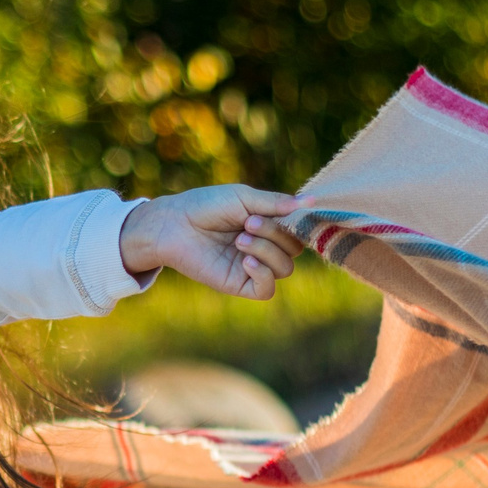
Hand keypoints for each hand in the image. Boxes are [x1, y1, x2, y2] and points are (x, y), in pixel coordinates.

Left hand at [119, 185, 301, 298]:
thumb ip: (277, 203)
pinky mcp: (238, 284)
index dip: (296, 224)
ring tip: (240, 239)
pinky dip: (263, 274)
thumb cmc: (206, 206)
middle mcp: (263, 247)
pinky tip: (246, 260)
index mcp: (267, 226)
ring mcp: (252, 267)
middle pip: (294, 250)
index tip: (284, 212)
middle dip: (276, 234)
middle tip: (249, 222)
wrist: (174, 224)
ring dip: (267, 251)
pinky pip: (267, 290)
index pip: (298, 232)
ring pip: (284, 269)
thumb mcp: (244, 198)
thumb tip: (313, 201)